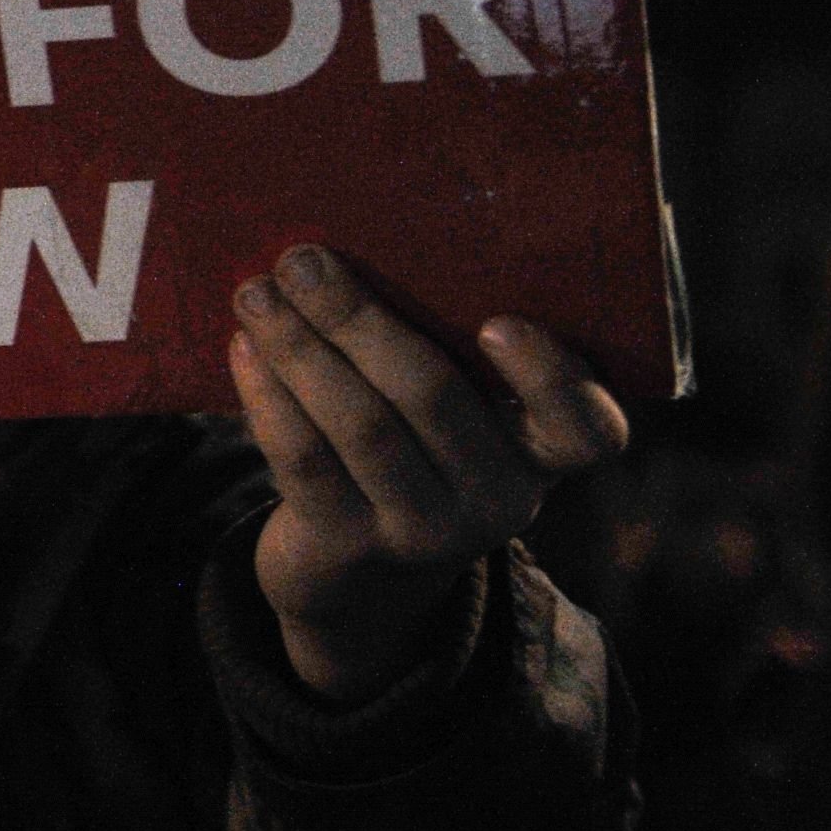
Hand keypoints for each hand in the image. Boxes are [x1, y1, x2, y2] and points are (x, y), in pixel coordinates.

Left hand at [229, 243, 630, 701]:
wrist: (357, 579)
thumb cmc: (411, 454)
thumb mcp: (455, 419)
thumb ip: (442, 349)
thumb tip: (352, 251)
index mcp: (540, 455)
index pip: (589, 430)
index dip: (550, 378)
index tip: (495, 321)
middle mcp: (498, 499)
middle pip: (433, 397)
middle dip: (357, 320)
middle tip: (302, 261)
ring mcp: (424, 530)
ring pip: (360, 425)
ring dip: (298, 348)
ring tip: (256, 294)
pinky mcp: (348, 545)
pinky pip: (303, 458)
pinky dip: (267, 393)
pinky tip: (242, 348)